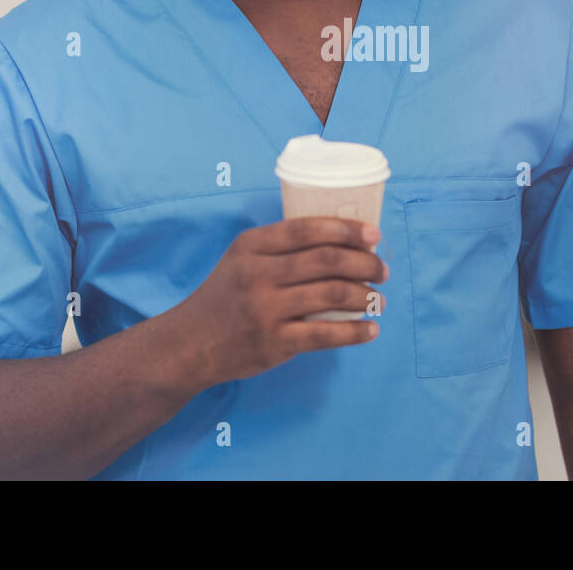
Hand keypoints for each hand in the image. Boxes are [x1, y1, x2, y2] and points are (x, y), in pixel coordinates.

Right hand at [177, 217, 386, 385]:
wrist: (189, 343)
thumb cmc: (226, 295)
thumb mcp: (242, 258)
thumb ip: (281, 247)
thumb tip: (343, 240)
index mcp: (251, 245)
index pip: (307, 229)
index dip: (346, 229)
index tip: (373, 234)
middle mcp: (258, 274)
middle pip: (327, 260)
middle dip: (365, 263)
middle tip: (382, 269)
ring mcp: (266, 309)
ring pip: (332, 294)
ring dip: (365, 295)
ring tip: (379, 298)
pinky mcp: (274, 342)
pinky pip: (325, 334)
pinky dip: (355, 331)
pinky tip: (371, 329)